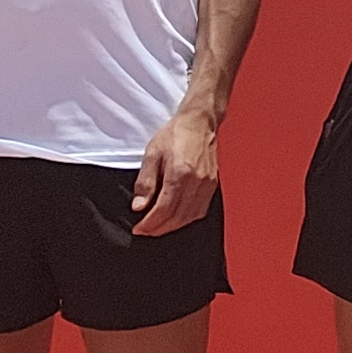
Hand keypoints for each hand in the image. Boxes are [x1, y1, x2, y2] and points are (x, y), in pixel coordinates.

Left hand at [132, 103, 222, 234]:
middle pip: (178, 217)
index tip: (138, 229)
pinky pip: (201, 210)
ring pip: (191, 216)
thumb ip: (145, 182)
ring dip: (173, 226)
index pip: (164, 209)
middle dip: (159, 228)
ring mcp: (208, 184)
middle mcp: (197, 181)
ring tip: (158, 227)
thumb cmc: (175, 134)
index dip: (150, 223)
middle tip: (145, 231)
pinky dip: (187, 218)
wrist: (199, 122)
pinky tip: (176, 218)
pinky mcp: (213, 184)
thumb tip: (139, 207)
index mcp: (181, 173)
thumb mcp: (152, 154)